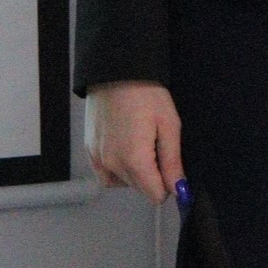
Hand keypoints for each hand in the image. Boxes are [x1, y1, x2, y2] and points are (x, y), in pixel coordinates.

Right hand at [84, 80, 185, 205]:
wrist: (115, 72)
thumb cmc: (147, 94)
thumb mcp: (169, 124)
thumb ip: (172, 161)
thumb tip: (177, 188)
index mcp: (134, 160)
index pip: (155, 195)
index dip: (169, 185)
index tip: (174, 168)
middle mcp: (112, 165)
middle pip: (140, 189)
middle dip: (153, 177)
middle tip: (158, 146)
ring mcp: (98, 159)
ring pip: (122, 184)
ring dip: (135, 174)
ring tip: (143, 145)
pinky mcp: (89, 151)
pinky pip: (106, 175)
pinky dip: (118, 171)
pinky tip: (127, 151)